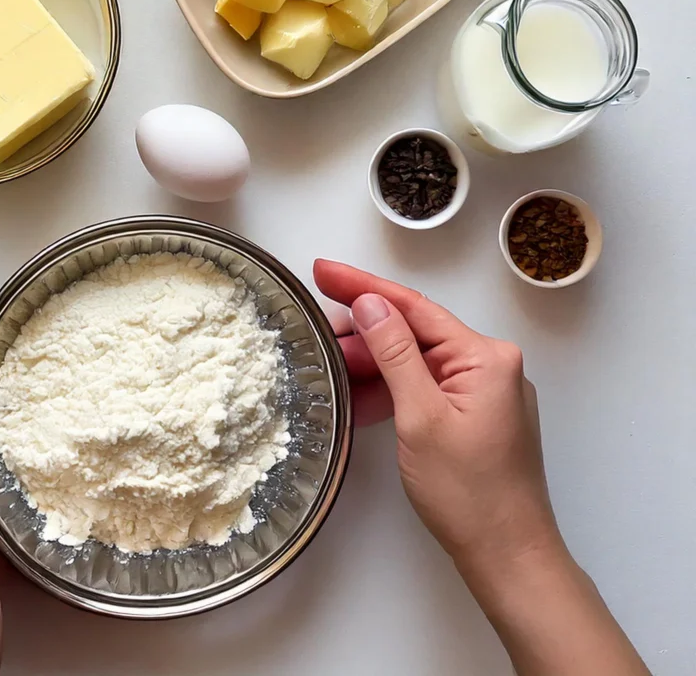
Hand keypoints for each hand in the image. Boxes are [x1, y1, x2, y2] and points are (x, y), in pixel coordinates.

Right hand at [314, 261, 649, 675]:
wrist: (509, 557)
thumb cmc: (468, 493)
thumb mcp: (420, 417)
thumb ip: (395, 352)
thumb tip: (370, 303)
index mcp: (485, 357)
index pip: (413, 307)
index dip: (362, 286)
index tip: (323, 269)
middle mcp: (491, 365)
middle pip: (415, 331)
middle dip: (364, 331)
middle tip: (317, 327)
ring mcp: (485, 391)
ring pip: (417, 361)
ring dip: (375, 363)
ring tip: (330, 362)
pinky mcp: (477, 415)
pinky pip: (426, 387)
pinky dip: (393, 390)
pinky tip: (359, 393)